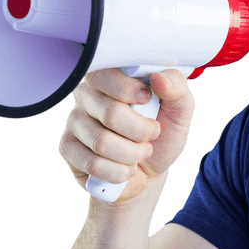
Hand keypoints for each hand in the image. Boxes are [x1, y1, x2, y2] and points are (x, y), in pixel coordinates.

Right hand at [58, 68, 194, 201]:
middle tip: (151, 134)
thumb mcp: (179, 111)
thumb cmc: (161, 136)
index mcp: (111, 77)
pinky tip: (125, 168)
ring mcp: (74, 122)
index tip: (147, 100)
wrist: (149, 173)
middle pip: (111, 113)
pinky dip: (119, 172)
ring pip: (103, 142)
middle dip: (142, 132)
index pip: (106, 74)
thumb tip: (160, 78)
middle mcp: (87, 96)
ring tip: (140, 152)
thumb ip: (177, 87)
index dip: (130, 91)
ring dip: (133, 155)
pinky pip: (94, 164)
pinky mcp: (68, 149)